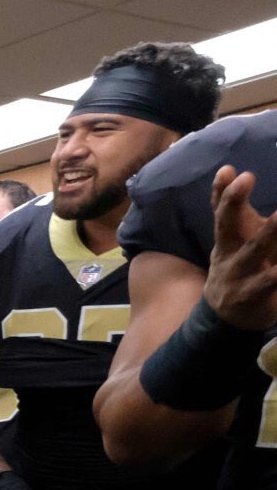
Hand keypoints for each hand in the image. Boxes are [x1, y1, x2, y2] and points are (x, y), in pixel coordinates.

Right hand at [202, 165, 276, 329]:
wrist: (227, 319)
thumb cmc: (238, 268)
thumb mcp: (232, 240)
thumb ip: (233, 210)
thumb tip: (229, 170)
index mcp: (225, 240)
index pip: (218, 211)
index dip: (221, 191)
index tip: (228, 170)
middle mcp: (227, 256)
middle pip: (225, 227)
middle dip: (232, 203)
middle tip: (246, 178)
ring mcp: (238, 277)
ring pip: (252, 253)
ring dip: (267, 233)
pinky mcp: (252, 297)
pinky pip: (269, 283)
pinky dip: (276, 272)